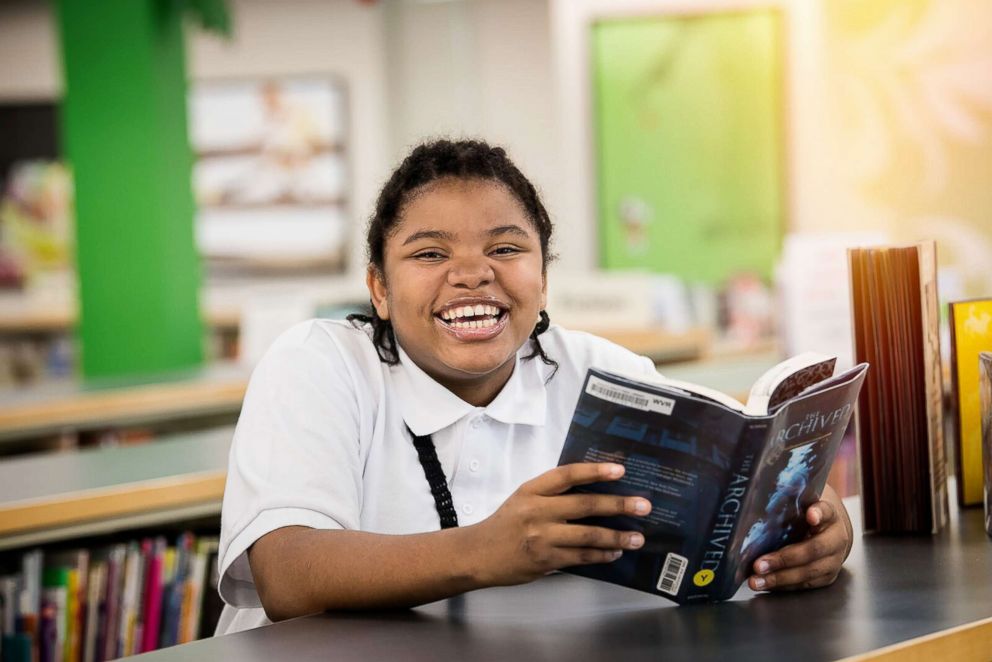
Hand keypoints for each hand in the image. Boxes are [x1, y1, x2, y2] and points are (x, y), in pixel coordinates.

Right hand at [467, 463, 651, 586]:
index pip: (567, 475)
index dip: (595, 471)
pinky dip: (601, 555)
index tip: (619, 471)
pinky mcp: (545, 560)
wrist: (478, 553)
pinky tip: (614, 553)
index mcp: (532, 490)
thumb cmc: (506, 524)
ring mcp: (541, 537)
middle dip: (618, 505)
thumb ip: (552, 493)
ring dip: (616, 536)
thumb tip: (594, 490)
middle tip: (643, 505)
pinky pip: (580, 557)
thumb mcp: (523, 498)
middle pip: (584, 505)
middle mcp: (537, 511)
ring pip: (587, 535)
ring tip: (637, 537)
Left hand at [747, 497, 852, 591]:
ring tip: (756, 581)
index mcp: (830, 516)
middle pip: (813, 550)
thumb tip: (766, 486)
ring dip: (779, 578)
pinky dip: (782, 585)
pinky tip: (764, 584)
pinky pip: (804, 585)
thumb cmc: (807, 515)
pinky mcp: (826, 577)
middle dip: (784, 559)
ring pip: (807, 573)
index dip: (818, 513)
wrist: (830, 533)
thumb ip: (789, 497)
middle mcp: (837, 539)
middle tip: (758, 564)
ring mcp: (834, 561)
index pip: (826, 511)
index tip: (810, 514)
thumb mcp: (801, 503)